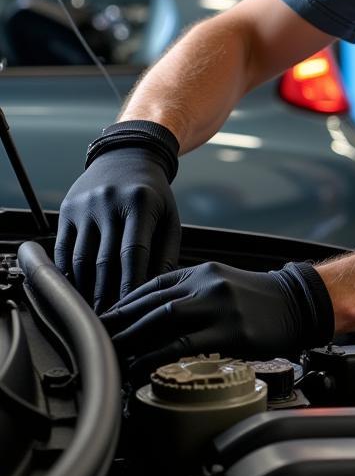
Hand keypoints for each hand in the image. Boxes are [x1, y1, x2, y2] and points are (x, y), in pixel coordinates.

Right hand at [57, 128, 180, 312]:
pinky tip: (76, 289)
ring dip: (86, 287)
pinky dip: (68, 272)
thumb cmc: (154, 194)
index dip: (131, 284)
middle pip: (105, 259)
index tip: (131, 308)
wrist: (128, 157)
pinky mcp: (67, 210)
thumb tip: (158, 289)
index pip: (134, 252)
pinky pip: (63, 248)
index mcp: (140, 203)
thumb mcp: (169, 217)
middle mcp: (109, 203)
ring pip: (80, 257)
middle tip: (110, 318)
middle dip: (107, 293)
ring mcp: (84, 206)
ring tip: (94, 309)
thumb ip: (167, 252)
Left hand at [100, 260, 335, 378]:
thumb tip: (150, 312)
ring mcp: (221, 307)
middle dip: (121, 320)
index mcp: (204, 271)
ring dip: (134, 337)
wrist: (299, 304)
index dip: (125, 302)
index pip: (154, 283)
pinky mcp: (232, 332)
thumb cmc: (259, 298)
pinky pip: (185, 345)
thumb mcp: (223, 283)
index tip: (105, 318)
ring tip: (114, 353)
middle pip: (153, 300)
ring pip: (164, 319)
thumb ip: (191, 292)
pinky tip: (143, 365)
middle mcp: (210, 284)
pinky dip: (158, 355)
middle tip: (99, 337)